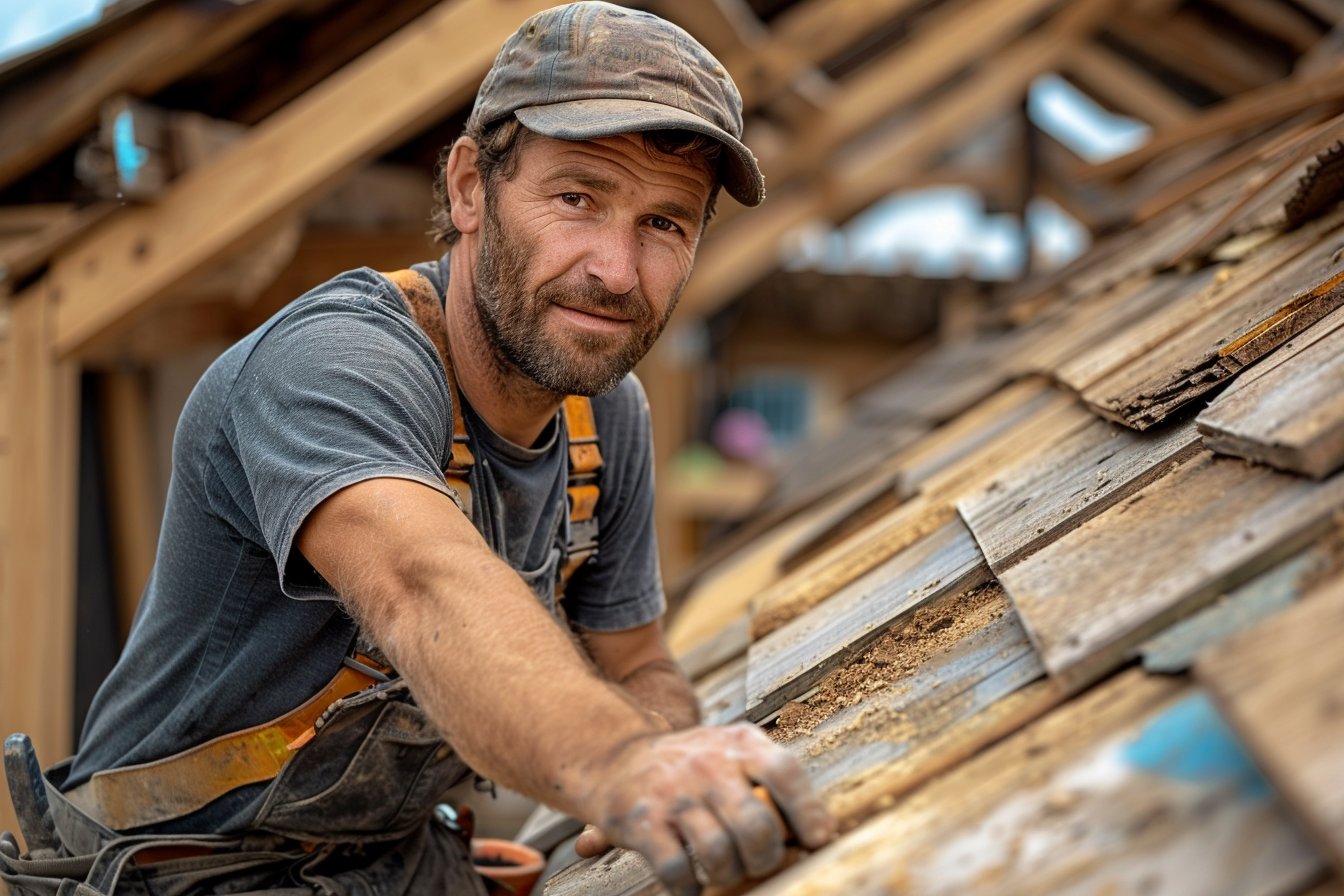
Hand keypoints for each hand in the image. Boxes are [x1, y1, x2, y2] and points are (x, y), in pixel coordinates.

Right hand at [581, 723, 833, 894]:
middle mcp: (707, 764)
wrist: (617, 759)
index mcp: (738, 743)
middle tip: (760, 862)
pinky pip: (677, 870)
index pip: (784, 772)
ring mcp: (673, 794)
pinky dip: (690, 888)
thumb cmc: (690, 765)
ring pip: (718, 852)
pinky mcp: (642, 822)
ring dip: (728, 874)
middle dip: (765, 857)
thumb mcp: (732, 752)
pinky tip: (692, 882)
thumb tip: (820, 832)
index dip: (808, 811)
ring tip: (725, 871)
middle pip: (756, 825)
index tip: (817, 839)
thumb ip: (770, 780)